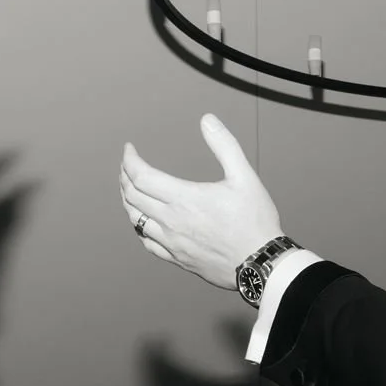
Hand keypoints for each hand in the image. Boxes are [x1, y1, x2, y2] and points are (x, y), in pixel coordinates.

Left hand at [120, 115, 284, 288]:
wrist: (260, 264)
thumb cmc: (255, 223)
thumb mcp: (245, 177)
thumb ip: (224, 145)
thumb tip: (207, 120)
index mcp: (184, 199)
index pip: (141, 176)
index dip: (130, 160)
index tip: (130, 149)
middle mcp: (172, 222)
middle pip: (132, 196)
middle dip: (125, 176)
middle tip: (128, 165)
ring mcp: (172, 242)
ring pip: (135, 220)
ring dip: (128, 201)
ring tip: (130, 188)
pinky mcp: (177, 258)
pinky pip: (147, 242)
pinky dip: (140, 227)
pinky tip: (144, 221)